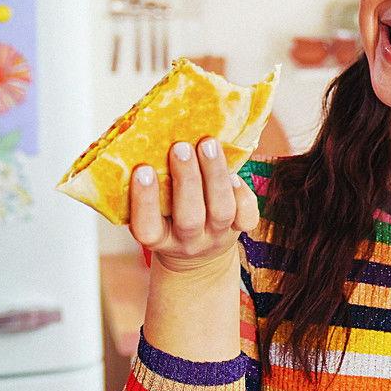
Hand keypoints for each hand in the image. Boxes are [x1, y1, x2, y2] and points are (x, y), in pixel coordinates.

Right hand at [128, 137, 259, 272]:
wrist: (200, 254)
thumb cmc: (169, 218)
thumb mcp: (155, 210)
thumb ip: (154, 184)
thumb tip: (146, 136)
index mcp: (158, 238)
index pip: (147, 227)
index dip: (144, 201)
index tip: (143, 169)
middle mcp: (187, 241)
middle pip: (189, 219)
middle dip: (186, 180)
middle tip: (180, 147)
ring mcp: (216, 237)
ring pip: (221, 211)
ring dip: (215, 176)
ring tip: (208, 144)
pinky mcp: (239, 229)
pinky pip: (247, 217)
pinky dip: (242, 193)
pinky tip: (234, 173)